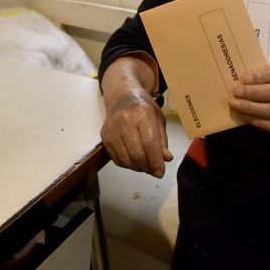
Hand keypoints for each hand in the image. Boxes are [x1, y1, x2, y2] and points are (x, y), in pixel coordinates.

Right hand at [100, 56, 172, 177]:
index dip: (156, 161)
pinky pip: (116, 158)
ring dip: (137, 167)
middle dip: (147, 167)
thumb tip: (166, 159)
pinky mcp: (104, 136)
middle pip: (137, 153)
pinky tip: (134, 161)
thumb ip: (162, 140)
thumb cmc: (143, 107)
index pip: (150, 143)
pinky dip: (127, 164)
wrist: (121, 96)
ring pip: (125, 159)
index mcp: (142, 113)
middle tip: (154, 171)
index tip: (160, 173)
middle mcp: (124, 121)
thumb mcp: (158, 119)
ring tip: (145, 166)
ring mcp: (112, 129)